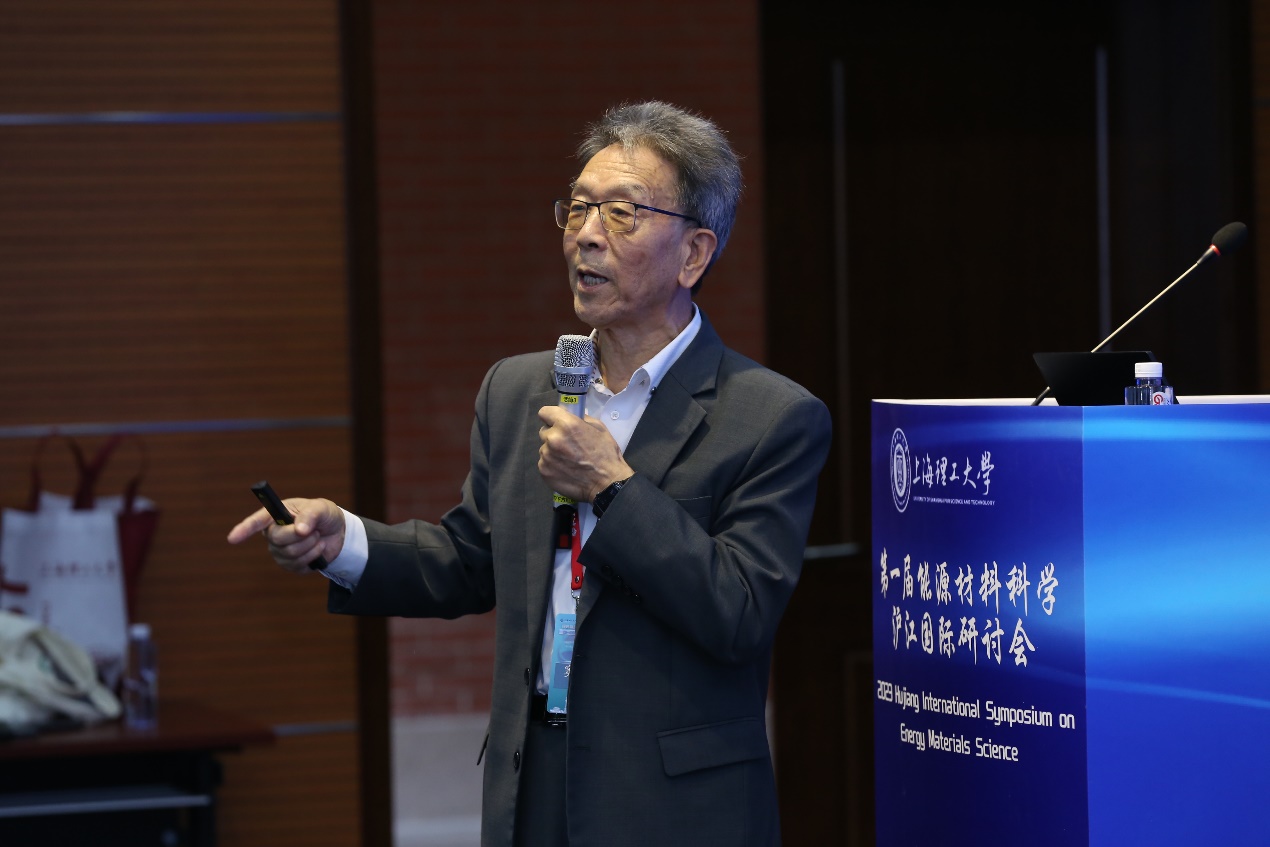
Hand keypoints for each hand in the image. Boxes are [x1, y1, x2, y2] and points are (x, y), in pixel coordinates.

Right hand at [226, 497, 345, 573]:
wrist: (338, 533)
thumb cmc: (325, 516)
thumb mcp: (322, 508)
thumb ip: (311, 515)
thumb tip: (300, 529)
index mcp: (276, 514)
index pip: (257, 522)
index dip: (244, 529)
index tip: (233, 538)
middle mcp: (273, 533)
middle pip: (277, 539)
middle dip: (300, 535)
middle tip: (314, 529)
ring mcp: (280, 550)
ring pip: (289, 553)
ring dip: (310, 544)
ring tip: (317, 537)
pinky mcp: (290, 564)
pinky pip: (297, 564)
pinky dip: (313, 556)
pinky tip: (318, 548)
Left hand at [537, 406, 632, 502]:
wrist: (607, 483)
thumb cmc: (606, 454)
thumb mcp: (599, 428)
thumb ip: (581, 419)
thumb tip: (572, 416)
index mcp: (566, 424)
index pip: (544, 412)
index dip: (550, 417)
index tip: (555, 422)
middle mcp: (552, 438)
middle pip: (544, 431)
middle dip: (553, 435)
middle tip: (567, 444)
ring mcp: (546, 456)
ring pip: (544, 448)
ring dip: (553, 452)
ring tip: (569, 461)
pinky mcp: (544, 471)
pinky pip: (544, 463)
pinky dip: (552, 465)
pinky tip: (565, 470)